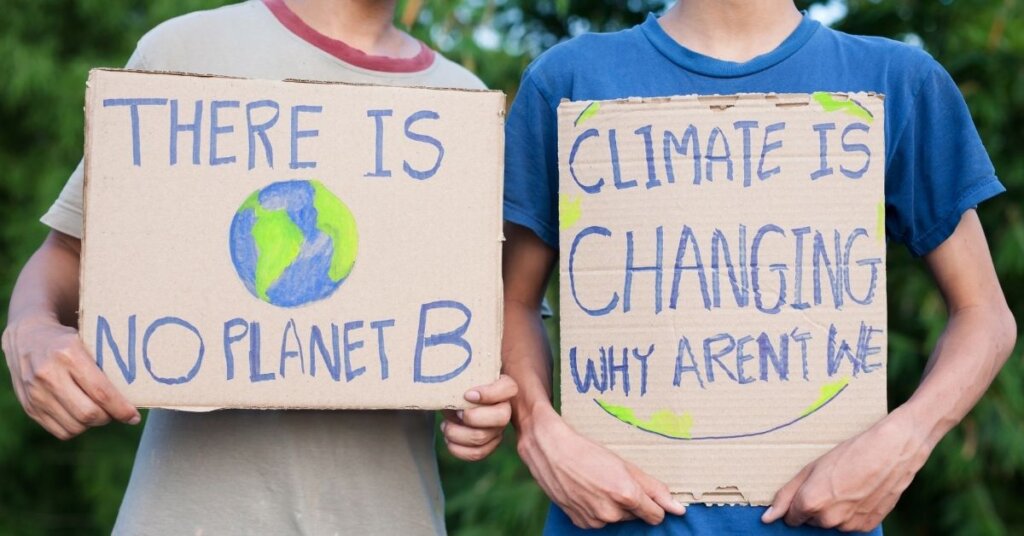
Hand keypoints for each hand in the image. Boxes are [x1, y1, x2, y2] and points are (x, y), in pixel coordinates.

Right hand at [2, 315, 140, 439]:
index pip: (101, 392)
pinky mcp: (29, 407)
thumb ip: (107, 363)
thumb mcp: (88, 340)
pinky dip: (76, 428)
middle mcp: (48, 375)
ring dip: (93, 425)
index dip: (121, 408)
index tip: (134, 416)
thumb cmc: (68, 339)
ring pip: (74, 426)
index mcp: (68, 354)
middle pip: (88, 414)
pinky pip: (60, 431)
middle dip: (109, 417)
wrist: (26, 336)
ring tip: (100, 412)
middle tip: (118, 413)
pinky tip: (82, 415)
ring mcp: (35, 393)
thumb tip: (139, 390)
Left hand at [442, 374, 517, 460]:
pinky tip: (449, 439)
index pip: (509, 389)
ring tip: (446, 426)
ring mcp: (497, 428)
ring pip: (483, 438)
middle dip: (473, 417)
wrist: (452, 397)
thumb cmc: (457, 382)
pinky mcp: (488, 444)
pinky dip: (458, 449)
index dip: (489, 394)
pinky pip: (478, 453)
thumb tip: (445, 366)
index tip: (467, 394)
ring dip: (458, 434)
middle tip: (456, 412)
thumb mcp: (460, 374)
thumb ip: (461, 369)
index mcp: (502, 386)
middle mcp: (504, 408)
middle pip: (501, 418)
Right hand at [517, 407, 685, 528]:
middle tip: (613, 479)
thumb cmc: (588, 451)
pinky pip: (598, 520)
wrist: (550, 450)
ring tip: (597, 483)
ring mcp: (594, 520)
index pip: (656, 515)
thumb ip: (654, 488)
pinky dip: (596, 509)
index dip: (654, 504)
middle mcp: (611, 513)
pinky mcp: (580, 523)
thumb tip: (678, 508)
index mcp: (627, 496)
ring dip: (613, 505)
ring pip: (616, 518)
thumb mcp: (625, 465)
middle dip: (630, 501)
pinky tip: (586, 492)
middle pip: (635, 515)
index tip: (648, 494)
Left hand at [762, 407, 929, 531]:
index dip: (797, 503)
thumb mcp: (811, 468)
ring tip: (847, 486)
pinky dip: (852, 513)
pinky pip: (851, 524)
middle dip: (815, 506)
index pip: (791, 517)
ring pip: (832, 523)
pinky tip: (860, 494)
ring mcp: (849, 525)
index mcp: (810, 504)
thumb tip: (767, 517)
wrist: (891, 451)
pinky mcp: (867, 526)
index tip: (807, 490)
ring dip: (834, 510)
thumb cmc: (849, 454)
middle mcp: (828, 519)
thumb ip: (786, 495)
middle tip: (831, 483)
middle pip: (811, 520)